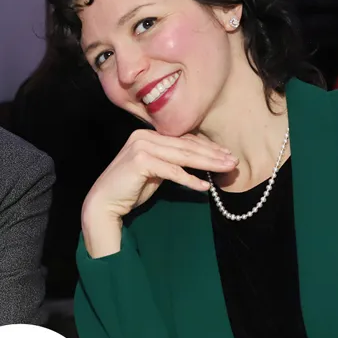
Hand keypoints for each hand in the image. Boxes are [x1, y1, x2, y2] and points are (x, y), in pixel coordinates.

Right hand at [81, 130, 236, 256]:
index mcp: (147, 134)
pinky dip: (190, 179)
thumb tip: (198, 157)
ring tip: (226, 169)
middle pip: (186, 146)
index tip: (226, 154)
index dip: (206, 147)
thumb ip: (170, 160)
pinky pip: (172, 171)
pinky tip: (204, 186)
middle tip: (233, 161)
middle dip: (213, 154)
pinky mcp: (141, 161)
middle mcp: (143, 136)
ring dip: (208, 163)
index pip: (183, 139)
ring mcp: (141, 147)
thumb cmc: (130, 189)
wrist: (104, 202)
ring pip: (183, 156)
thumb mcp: (154, 170)